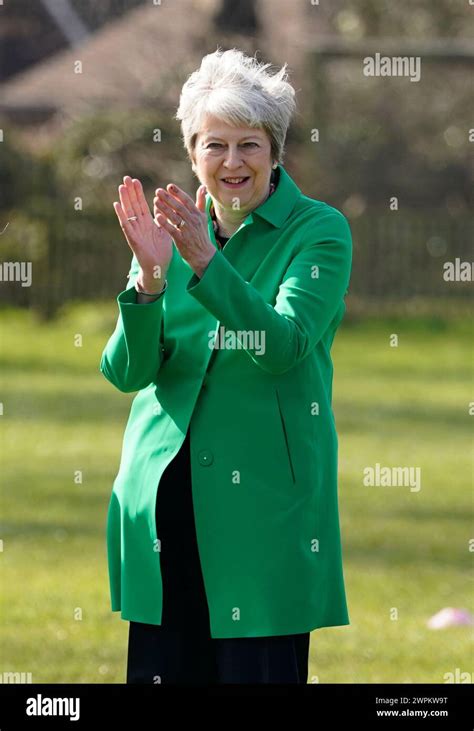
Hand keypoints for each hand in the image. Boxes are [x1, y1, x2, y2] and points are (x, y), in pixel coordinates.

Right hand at [114, 176, 172, 290]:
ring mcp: (135, 231)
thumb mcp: (164, 231)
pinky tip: (116, 204)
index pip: (142, 205)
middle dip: (130, 192)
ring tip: (121, 187)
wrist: (158, 268)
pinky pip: (125, 225)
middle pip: (134, 205)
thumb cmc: (161, 252)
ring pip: (128, 212)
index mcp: (147, 223)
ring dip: (124, 199)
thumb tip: (161, 205)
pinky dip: (121, 215)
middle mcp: (139, 225)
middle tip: (126, 177)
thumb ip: (162, 218)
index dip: (138, 193)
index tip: (135, 180)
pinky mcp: (132, 238)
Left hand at [153, 183, 215, 277]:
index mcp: (197, 214)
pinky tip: (157, 216)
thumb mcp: (203, 217)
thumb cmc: (201, 234)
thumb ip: (201, 202)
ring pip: (175, 217)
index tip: (169, 186)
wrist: (203, 254)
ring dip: (165, 208)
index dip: (178, 193)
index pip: (187, 201)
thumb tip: (203, 187)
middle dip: (169, 198)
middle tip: (158, 191)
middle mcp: (193, 221)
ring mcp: (187, 230)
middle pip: (179, 207)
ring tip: (155, 200)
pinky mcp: (181, 239)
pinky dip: (165, 223)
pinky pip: (172, 229)